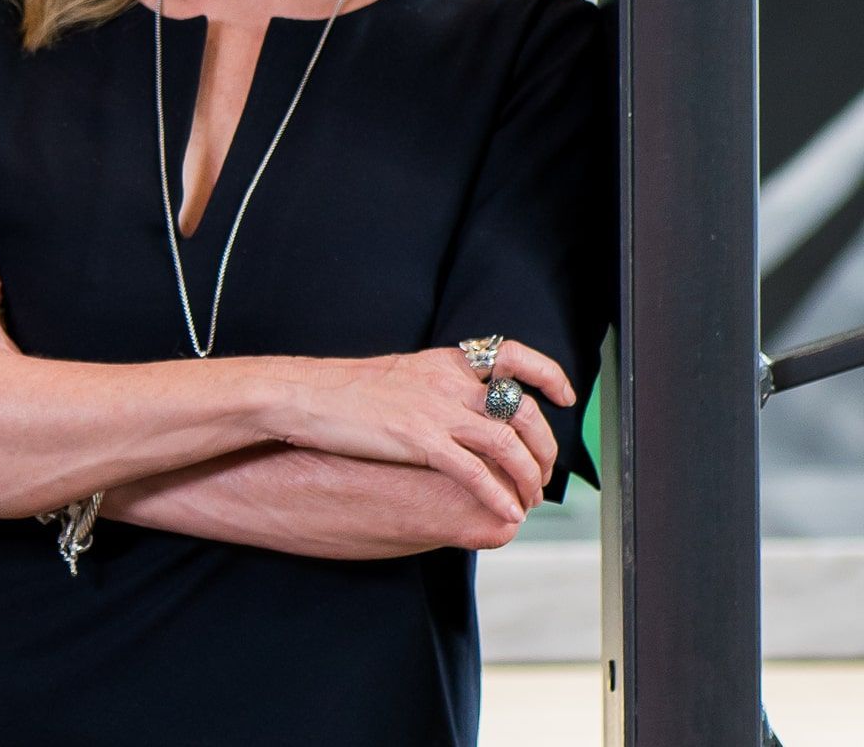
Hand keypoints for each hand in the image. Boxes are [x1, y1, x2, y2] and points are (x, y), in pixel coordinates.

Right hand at [271, 342, 572, 522]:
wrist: (304, 394)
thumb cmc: (344, 389)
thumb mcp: (401, 374)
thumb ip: (436, 385)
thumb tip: (460, 404)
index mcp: (446, 361)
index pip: (512, 355)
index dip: (547, 373)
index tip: (564, 395)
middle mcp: (449, 381)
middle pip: (521, 409)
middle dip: (544, 447)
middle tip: (545, 473)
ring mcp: (436, 410)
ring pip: (507, 444)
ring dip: (528, 477)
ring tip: (529, 500)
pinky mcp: (419, 439)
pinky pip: (474, 472)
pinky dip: (497, 495)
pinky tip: (505, 512)